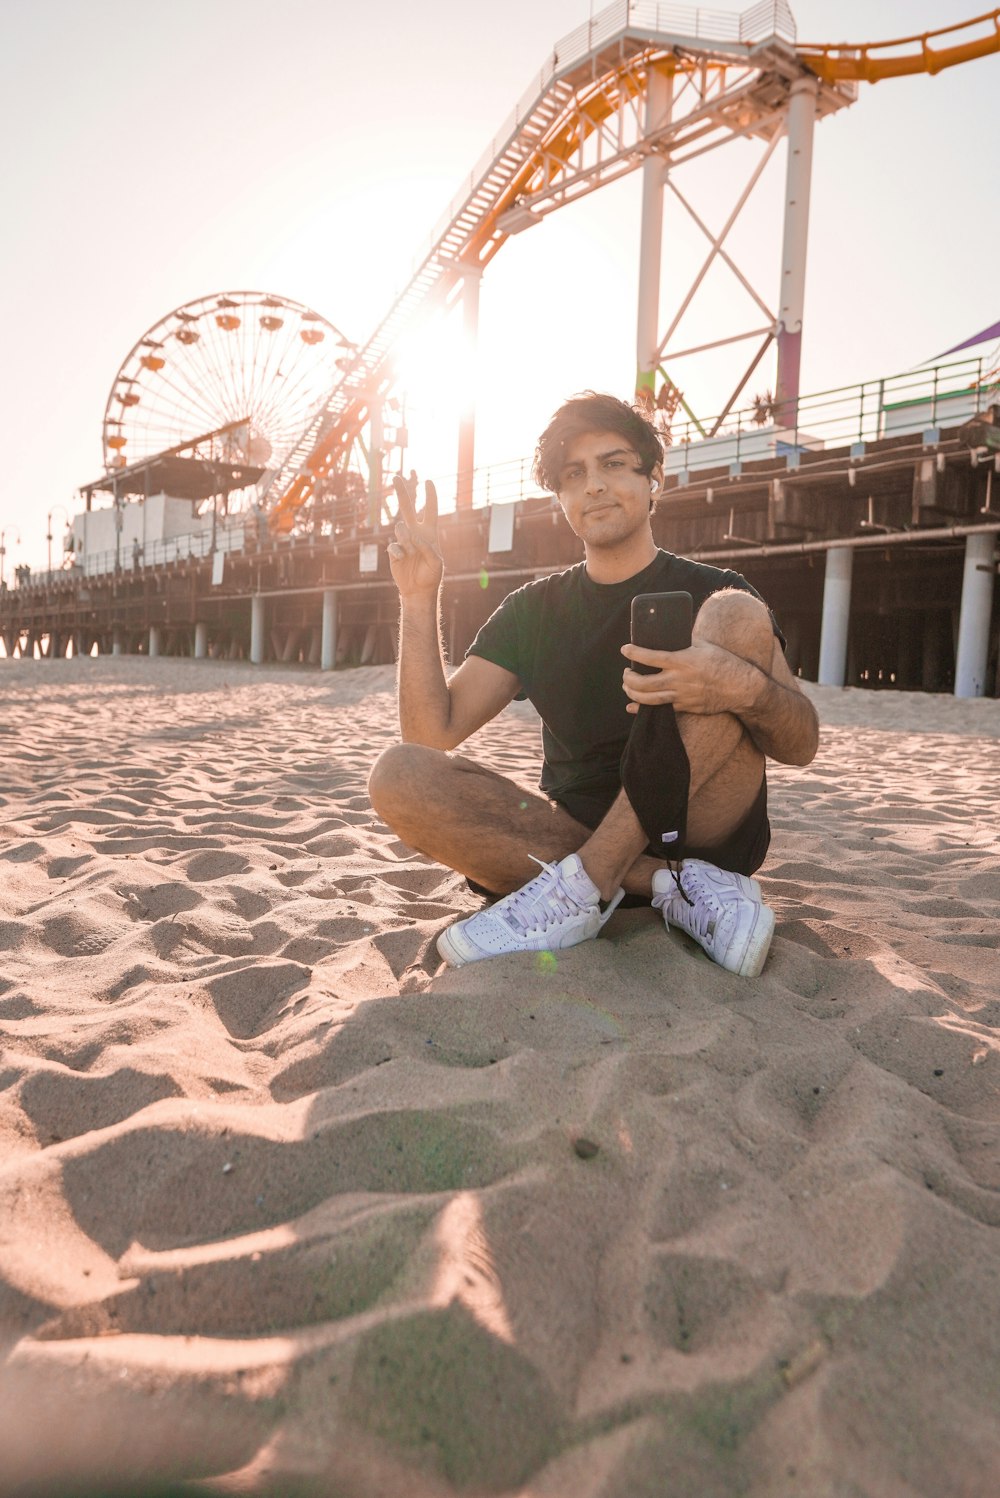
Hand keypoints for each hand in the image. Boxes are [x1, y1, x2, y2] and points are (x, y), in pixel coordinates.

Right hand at [387, 472, 442, 597]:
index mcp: (429, 533)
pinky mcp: (393, 551)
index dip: (430, 496)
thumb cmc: (431, 576)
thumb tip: (413, 536)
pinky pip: (393, 546)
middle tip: (396, 477)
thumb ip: (428, 548)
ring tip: (412, 553)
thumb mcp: (436, 563)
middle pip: (407, 508)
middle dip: (402, 492)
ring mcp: (403, 541)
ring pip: (400, 529)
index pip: (430, 510)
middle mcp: (415, 533)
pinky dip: (399, 552)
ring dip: (407, 541)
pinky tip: (403, 560)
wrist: (418, 590)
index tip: (428, 482)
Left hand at [620, 640, 754, 715]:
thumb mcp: (703, 646)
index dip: (633, 653)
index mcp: (682, 661)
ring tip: (628, 686)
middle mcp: (678, 680)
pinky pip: (659, 709)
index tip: (624, 649)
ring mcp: (680, 696)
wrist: (740, 687)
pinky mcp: (684, 707)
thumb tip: (667, 634)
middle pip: (642, 683)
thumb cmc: (723, 662)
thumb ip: (684, 642)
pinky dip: (641, 709)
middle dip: (628, 678)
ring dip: (632, 693)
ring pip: (647, 699)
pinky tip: (632, 707)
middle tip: (626, 672)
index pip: (650, 656)